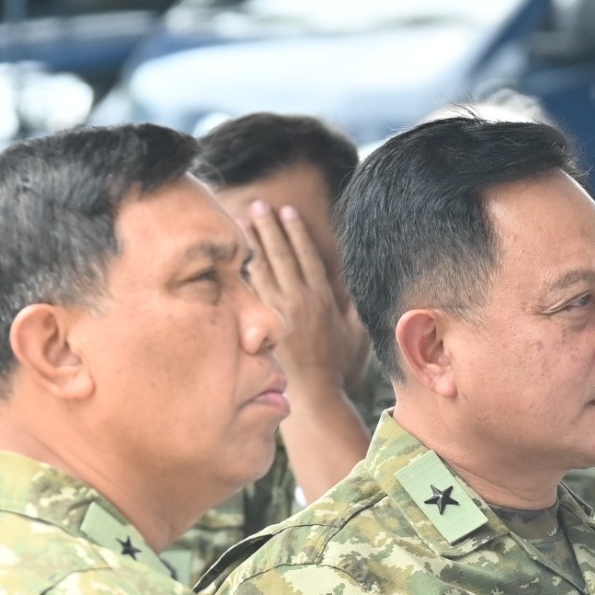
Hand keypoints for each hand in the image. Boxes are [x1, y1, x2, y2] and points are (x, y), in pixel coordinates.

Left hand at [244, 200, 366, 389]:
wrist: (313, 389)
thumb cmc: (336, 363)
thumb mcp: (355, 333)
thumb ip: (353, 308)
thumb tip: (356, 291)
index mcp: (322, 298)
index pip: (306, 255)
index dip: (296, 232)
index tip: (287, 211)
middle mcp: (298, 300)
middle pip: (281, 255)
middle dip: (269, 228)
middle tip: (258, 206)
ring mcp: (278, 310)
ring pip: (263, 269)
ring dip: (253, 244)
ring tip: (242, 222)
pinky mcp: (264, 322)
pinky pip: (252, 290)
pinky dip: (245, 271)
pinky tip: (237, 257)